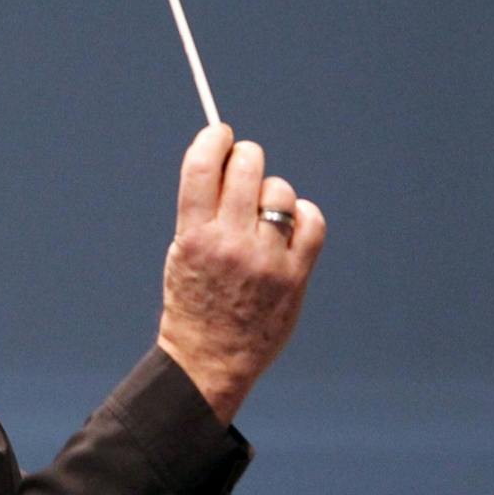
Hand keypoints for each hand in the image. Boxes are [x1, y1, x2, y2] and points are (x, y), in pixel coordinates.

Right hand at [157, 123, 324, 423]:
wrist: (209, 361)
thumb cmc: (193, 304)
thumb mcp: (181, 254)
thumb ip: (201, 211)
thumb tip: (224, 158)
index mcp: (193, 236)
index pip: (202, 165)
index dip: (214, 138)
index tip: (220, 133)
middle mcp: (230, 243)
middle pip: (247, 166)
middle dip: (244, 157)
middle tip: (243, 166)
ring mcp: (265, 259)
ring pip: (280, 191)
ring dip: (271, 193)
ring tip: (262, 215)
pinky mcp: (294, 276)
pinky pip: (312, 221)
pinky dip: (303, 215)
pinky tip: (290, 225)